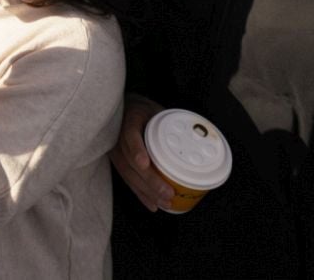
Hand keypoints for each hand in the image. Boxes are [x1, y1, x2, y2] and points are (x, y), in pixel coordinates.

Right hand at [108, 94, 173, 211]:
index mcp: (129, 119)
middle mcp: (118, 137)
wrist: (123, 110)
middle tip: (168, 193)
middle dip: (149, 180)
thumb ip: (169, 123)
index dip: (136, 149)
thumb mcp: (155, 109)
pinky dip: (140, 194)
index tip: (144, 163)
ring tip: (165, 202)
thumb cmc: (144, 110)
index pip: (129, 135)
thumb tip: (198, 136)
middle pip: (130, 162)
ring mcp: (115, 152)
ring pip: (129, 175)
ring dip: (147, 191)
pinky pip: (128, 180)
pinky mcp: (117, 163)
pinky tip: (152, 205)